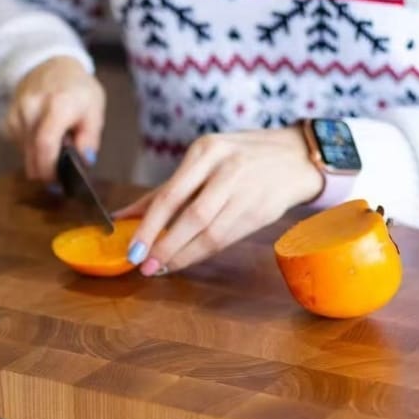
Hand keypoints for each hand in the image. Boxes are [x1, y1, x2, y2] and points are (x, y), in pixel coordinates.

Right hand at [7, 56, 104, 181]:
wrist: (50, 64)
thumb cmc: (76, 88)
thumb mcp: (95, 109)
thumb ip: (90, 138)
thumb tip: (85, 162)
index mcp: (58, 104)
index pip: (45, 144)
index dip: (50, 169)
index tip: (58, 181)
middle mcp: (33, 108)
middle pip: (32, 154)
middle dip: (46, 172)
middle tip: (59, 178)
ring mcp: (18, 113)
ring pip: (25, 153)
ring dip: (40, 160)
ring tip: (55, 148)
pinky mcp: (9, 119)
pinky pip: (20, 146)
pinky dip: (32, 150)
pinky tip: (42, 139)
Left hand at [115, 128, 324, 275]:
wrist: (296, 157)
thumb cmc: (238, 158)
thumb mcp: (201, 161)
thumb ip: (162, 191)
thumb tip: (122, 217)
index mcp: (206, 150)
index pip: (170, 195)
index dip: (148, 227)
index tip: (132, 250)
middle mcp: (227, 168)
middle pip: (190, 216)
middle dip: (164, 245)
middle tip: (144, 265)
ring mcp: (248, 190)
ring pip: (210, 232)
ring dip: (182, 254)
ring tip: (161, 267)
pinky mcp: (263, 210)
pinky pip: (227, 238)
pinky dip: (203, 252)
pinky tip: (186, 259)